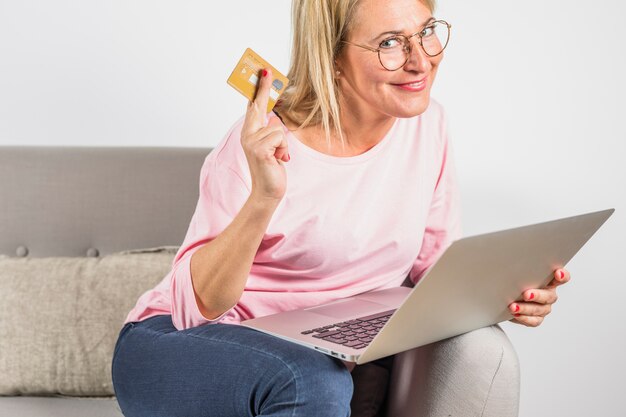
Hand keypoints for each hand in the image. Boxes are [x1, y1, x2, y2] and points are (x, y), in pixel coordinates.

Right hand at [240, 68, 288, 202]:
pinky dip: (283, 149)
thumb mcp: (272, 147)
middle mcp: (247, 134)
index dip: (257, 90)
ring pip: (277, 128)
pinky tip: (279, 160)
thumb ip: (269, 132)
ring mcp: (251, 141)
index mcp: (249, 133)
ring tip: (278, 157)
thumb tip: (273, 119)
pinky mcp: (259, 149)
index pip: (253, 107)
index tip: (262, 72)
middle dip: (263, 88)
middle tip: (267, 70)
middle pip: (258, 106)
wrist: (268, 192)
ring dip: (283, 144)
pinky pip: (279, 137)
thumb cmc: (271, 169)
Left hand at [508, 268, 570, 326]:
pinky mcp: (537, 318)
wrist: (503, 297)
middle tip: (526, 294)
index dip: (562, 275)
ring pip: (540, 309)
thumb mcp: (516, 273)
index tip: (557, 273)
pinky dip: (524, 318)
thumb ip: (520, 270)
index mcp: (548, 280)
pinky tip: (516, 314)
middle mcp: (549, 294)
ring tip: (513, 306)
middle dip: (537, 295)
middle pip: (549, 296)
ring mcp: (544, 307)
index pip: (562, 277)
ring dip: (526, 308)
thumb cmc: (512, 282)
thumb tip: (512, 263)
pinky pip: (534, 321)